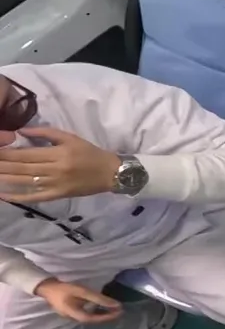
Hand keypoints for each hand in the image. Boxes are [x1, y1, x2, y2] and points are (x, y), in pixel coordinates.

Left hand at [0, 127, 120, 202]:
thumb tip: (22, 130)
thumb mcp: (71, 137)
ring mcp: (55, 184)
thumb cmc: (90, 153)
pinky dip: (17, 197)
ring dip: (5, 179)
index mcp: (59, 153)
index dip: (8, 152)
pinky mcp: (56, 196)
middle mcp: (55, 169)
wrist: (110, 173)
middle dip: (3, 165)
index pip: (27, 153)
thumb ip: (46, 132)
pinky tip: (3, 195)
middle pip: (23, 167)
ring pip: (25, 182)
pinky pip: (33, 197)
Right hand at [34, 279, 122, 323]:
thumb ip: (98, 298)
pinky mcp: (71, 312)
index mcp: (74, 314)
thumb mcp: (83, 292)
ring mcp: (71, 316)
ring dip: (101, 315)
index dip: (106, 317)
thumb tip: (114, 304)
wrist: (47, 288)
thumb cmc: (65, 289)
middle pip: (91, 320)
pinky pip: (86, 314)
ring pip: (89, 318)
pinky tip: (102, 308)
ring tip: (114, 310)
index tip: (118, 313)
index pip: (93, 319)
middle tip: (120, 312)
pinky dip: (96, 312)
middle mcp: (72, 318)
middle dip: (106, 317)